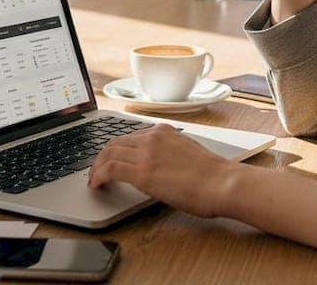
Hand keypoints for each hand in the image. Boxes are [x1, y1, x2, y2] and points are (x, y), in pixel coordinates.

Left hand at [88, 124, 232, 217]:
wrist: (222, 183)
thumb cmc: (213, 175)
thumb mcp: (188, 152)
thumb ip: (169, 152)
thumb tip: (158, 164)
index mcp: (163, 131)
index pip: (129, 136)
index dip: (115, 149)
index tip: (110, 158)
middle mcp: (152, 137)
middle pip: (114, 143)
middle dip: (101, 157)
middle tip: (96, 171)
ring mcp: (146, 154)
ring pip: (108, 154)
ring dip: (96, 167)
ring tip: (94, 180)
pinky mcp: (142, 173)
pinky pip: (110, 169)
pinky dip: (98, 176)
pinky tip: (97, 185)